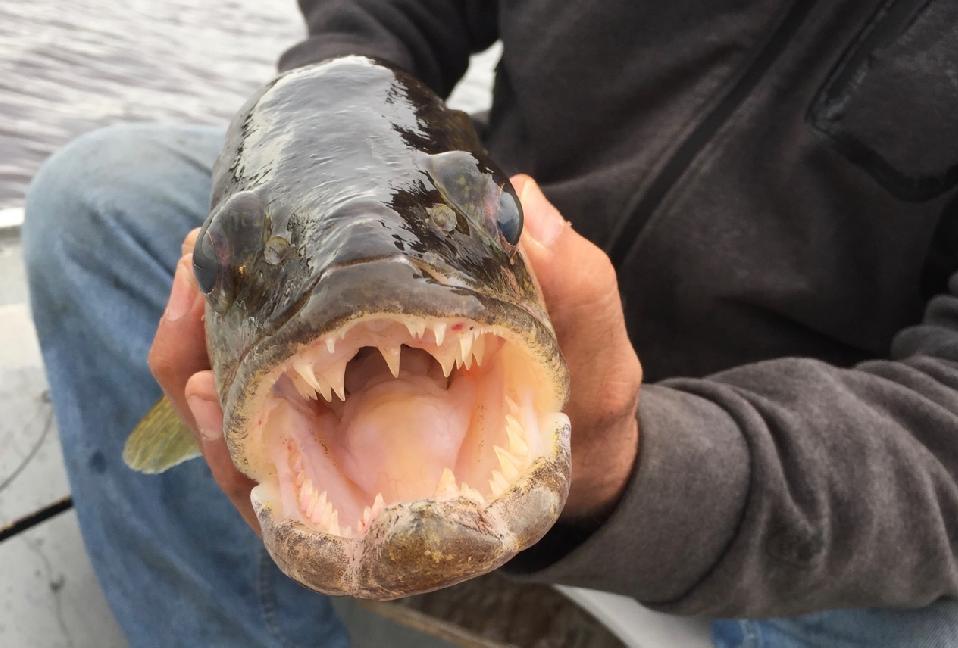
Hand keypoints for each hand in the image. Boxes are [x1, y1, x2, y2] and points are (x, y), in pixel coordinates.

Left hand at [147, 179, 642, 531]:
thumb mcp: (599, 369)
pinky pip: (274, 363)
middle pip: (244, 449)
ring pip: (245, 404)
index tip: (208, 388)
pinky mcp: (351, 385)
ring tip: (206, 254)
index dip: (239, 456)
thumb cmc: (585, 414)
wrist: (580, 422)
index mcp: (405, 503)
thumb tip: (528, 210)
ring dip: (213, 334)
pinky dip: (249, 314)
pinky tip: (243, 262)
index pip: (292, 507)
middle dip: (201, 371)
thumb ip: (577, 298)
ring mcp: (352, 430)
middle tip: (198, 278)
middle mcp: (362, 477)